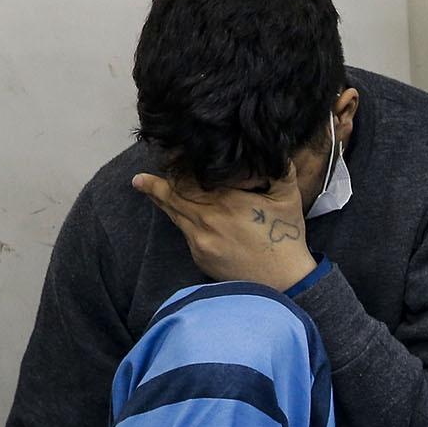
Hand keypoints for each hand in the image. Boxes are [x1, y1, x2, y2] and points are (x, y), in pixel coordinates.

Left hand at [131, 169, 316, 291]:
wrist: (283, 282)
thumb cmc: (286, 237)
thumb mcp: (288, 197)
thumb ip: (280, 167)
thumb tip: (268, 144)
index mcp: (225, 201)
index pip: (187, 179)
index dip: (174, 167)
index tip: (166, 158)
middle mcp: (206, 220)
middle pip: (171, 197)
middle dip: (154, 186)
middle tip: (139, 179)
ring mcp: (199, 241)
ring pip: (174, 215)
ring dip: (162, 201)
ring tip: (145, 189)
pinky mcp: (199, 256)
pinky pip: (186, 233)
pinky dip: (183, 222)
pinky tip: (184, 216)